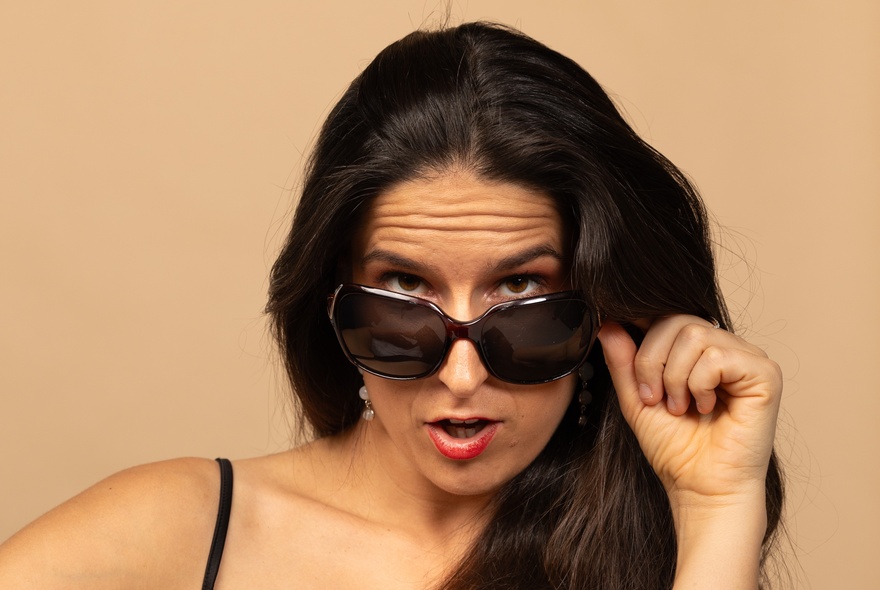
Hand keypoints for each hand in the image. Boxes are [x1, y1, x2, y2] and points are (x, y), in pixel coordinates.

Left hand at [597, 316, 781, 505]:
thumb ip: (624, 361)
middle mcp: (726, 348)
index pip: (666, 316)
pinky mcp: (765, 374)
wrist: (701, 487)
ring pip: (696, 334)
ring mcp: (747, 358)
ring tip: (682, 407)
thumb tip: (607, 323)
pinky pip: (718, 356)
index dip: (642, 333)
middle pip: (677, 320)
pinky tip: (707, 408)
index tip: (632, 369)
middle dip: (652, 361)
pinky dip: (700, 384)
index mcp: (698, 351)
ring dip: (675, 377)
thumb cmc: (676, 449)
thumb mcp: (637, 399)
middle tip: (655, 398)